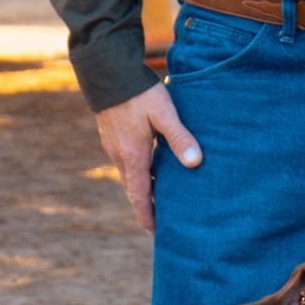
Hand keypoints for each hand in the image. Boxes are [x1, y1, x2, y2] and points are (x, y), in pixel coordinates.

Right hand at [93, 83, 201, 233]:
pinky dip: (137, 172)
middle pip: (133, 189)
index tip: (154, 231)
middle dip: (144, 206)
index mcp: (133, 156)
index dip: (147, 214)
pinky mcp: (112, 136)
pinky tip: (148, 166)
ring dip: (141, 188)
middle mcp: (120, 156)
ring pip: (128, 175)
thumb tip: (195, 163)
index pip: (140, 195)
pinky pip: (125, 162)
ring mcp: (113, 146)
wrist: (108, 73)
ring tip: (156, 197)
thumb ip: (180, 138)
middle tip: (158, 221)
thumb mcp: (164, 114)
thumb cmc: (139, 94)